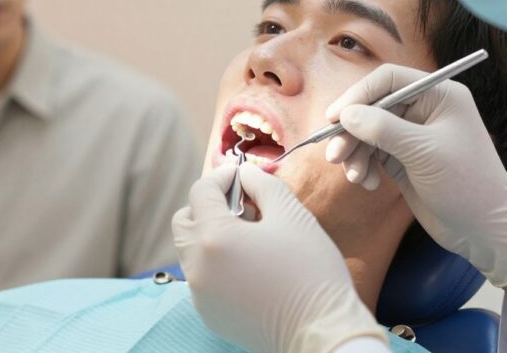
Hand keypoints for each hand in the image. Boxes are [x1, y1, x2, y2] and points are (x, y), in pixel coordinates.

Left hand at [171, 163, 386, 352]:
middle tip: (243, 209)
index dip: (221, 178)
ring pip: (191, 249)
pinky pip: (201, 276)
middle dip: (208, 206)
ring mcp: (199, 293)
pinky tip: (249, 266)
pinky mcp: (208, 313)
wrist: (321, 332)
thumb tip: (244, 174)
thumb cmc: (310, 271)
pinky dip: (215, 263)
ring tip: (250, 239)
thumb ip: (262, 185)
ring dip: (211, 234)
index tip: (241, 177)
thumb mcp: (291, 214)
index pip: (200, 192)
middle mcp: (197, 266)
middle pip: (185, 220)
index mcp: (213, 237)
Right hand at [325, 63, 506, 286]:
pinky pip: (371, 153)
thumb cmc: (466, 184)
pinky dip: (364, 166)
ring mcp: (412, 134)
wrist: (485, 230)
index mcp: (438, 95)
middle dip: (351, 131)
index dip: (358, 94)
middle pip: (372, 107)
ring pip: (367, 131)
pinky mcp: (402, 157)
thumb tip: (345, 115)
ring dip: (354, 153)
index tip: (334, 117)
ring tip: (355, 177)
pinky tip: (369, 184)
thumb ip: (383, 129)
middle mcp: (424, 109)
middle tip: (333, 155)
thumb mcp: (423, 153)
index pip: (388, 80)